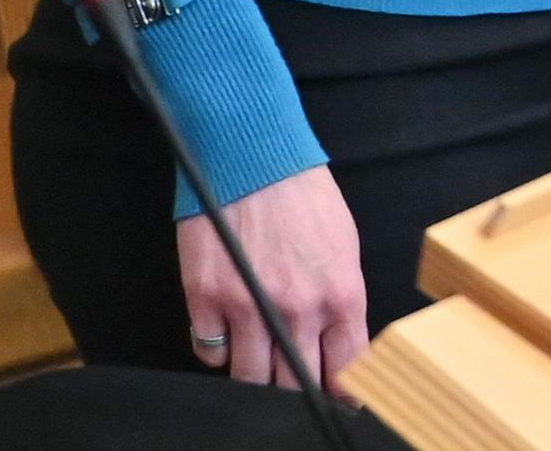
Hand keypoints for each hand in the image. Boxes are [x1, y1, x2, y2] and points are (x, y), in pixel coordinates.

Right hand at [179, 164, 364, 388]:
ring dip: (254, 371)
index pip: (345, 370)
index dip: (338, 389)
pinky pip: (210, 351)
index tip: (331, 393)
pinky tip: (226, 326)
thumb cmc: (301, 194)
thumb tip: (336, 344)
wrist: (252, 156)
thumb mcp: (343, 246)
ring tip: (256, 352)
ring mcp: (247, 308)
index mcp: (340, 295)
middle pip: (295, 383)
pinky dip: (217, 347)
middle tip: (289, 376)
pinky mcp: (205, 298)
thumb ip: (339, 301)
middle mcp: (296, 310)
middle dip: (294, 385)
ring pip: (250, 377)